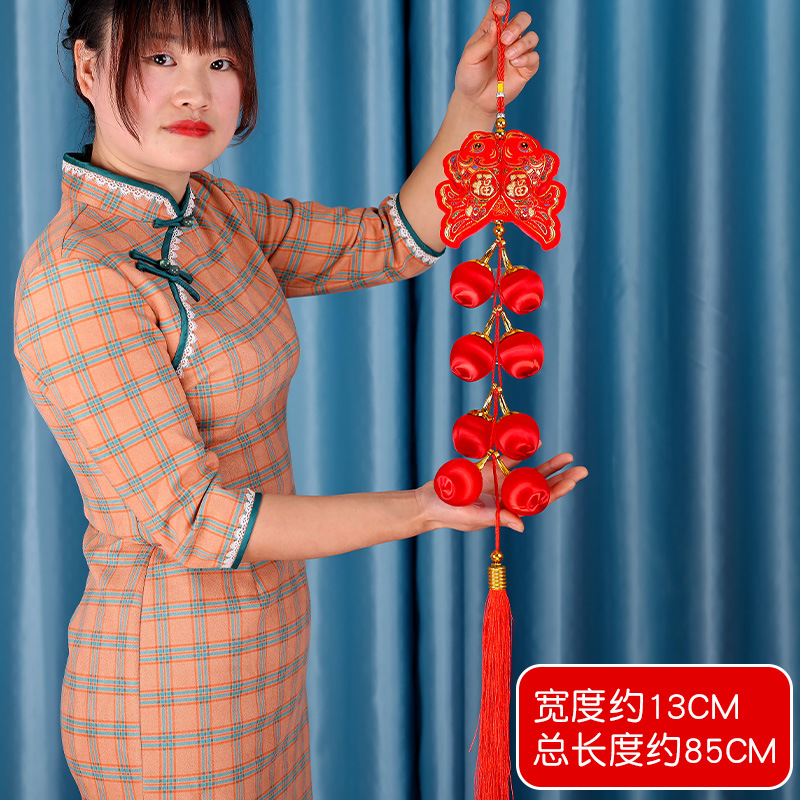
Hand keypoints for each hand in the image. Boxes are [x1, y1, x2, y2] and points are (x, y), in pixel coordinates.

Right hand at [415, 446, 587, 533]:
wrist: (429, 502)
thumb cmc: (449, 514)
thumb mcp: (473, 517)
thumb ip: (496, 518)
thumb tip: (522, 525)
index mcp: (507, 511)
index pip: (538, 501)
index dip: (556, 491)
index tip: (572, 481)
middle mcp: (508, 497)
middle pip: (540, 486)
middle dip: (561, 477)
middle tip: (582, 468)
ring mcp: (500, 483)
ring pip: (530, 473)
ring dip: (549, 465)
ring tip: (568, 456)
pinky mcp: (489, 471)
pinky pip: (510, 460)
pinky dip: (524, 453)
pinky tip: (538, 444)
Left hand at [454, 1, 539, 116]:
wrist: (474, 101)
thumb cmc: (469, 76)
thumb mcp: (470, 58)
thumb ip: (483, 41)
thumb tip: (495, 24)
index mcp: (492, 30)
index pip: (501, 10)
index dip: (502, 5)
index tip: (500, 10)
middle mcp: (508, 39)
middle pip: (523, 19)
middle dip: (517, 25)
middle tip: (505, 40)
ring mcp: (518, 53)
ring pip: (532, 37)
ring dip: (522, 44)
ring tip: (508, 56)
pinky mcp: (525, 69)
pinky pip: (534, 57)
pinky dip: (526, 58)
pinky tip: (514, 64)